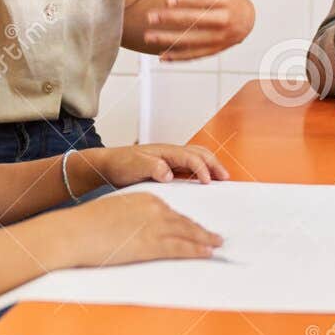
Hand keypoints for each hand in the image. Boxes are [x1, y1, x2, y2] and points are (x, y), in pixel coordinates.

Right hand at [60, 192, 224, 266]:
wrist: (74, 232)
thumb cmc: (87, 225)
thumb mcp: (116, 212)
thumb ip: (134, 218)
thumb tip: (141, 230)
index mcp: (146, 198)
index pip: (172, 211)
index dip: (186, 222)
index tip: (196, 227)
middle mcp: (155, 208)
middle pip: (183, 221)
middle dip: (200, 230)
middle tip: (215, 236)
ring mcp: (155, 226)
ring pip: (187, 233)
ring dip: (204, 240)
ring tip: (216, 244)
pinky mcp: (151, 244)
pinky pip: (180, 247)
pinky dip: (196, 250)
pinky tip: (206, 252)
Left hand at [77, 144, 228, 191]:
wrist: (108, 165)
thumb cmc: (119, 164)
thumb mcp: (133, 166)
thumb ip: (151, 167)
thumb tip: (169, 173)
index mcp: (166, 151)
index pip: (191, 158)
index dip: (202, 169)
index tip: (208, 182)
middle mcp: (171, 153)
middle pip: (200, 153)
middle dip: (215, 164)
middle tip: (226, 178)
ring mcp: (171, 159)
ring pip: (198, 158)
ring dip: (211, 166)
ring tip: (221, 178)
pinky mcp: (169, 167)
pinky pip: (191, 166)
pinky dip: (202, 171)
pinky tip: (204, 182)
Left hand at [145, 0, 254, 60]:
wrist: (248, 19)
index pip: (204, 0)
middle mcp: (224, 19)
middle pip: (196, 20)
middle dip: (171, 19)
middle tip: (150, 17)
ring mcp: (220, 37)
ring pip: (192, 40)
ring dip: (169, 40)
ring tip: (148, 37)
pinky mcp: (215, 50)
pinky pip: (195, 55)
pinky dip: (178, 57)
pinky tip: (162, 56)